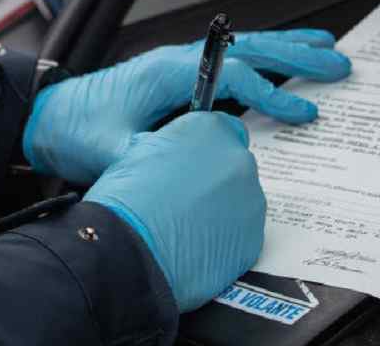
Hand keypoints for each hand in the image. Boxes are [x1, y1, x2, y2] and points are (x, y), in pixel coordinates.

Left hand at [22, 28, 349, 183]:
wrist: (43, 113)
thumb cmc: (72, 126)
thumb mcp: (109, 151)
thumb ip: (147, 157)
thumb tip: (185, 165)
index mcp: (166, 71)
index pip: (232, 76)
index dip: (271, 93)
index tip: (304, 113)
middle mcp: (176, 60)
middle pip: (247, 50)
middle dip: (295, 55)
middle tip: (338, 62)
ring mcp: (177, 65)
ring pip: (241, 49)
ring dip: (284, 48)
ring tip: (324, 46)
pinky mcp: (175, 76)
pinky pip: (228, 62)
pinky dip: (261, 59)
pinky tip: (278, 63)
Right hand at [85, 112, 264, 312]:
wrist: (131, 250)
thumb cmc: (127, 200)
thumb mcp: (142, 148)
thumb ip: (176, 145)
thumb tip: (179, 154)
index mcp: (212, 130)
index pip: (225, 129)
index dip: (206, 148)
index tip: (193, 162)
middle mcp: (239, 161)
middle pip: (234, 166)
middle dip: (214, 179)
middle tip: (183, 197)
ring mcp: (250, 203)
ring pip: (240, 202)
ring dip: (220, 209)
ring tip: (185, 225)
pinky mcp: (252, 241)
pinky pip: (241, 235)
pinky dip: (223, 239)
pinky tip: (194, 245)